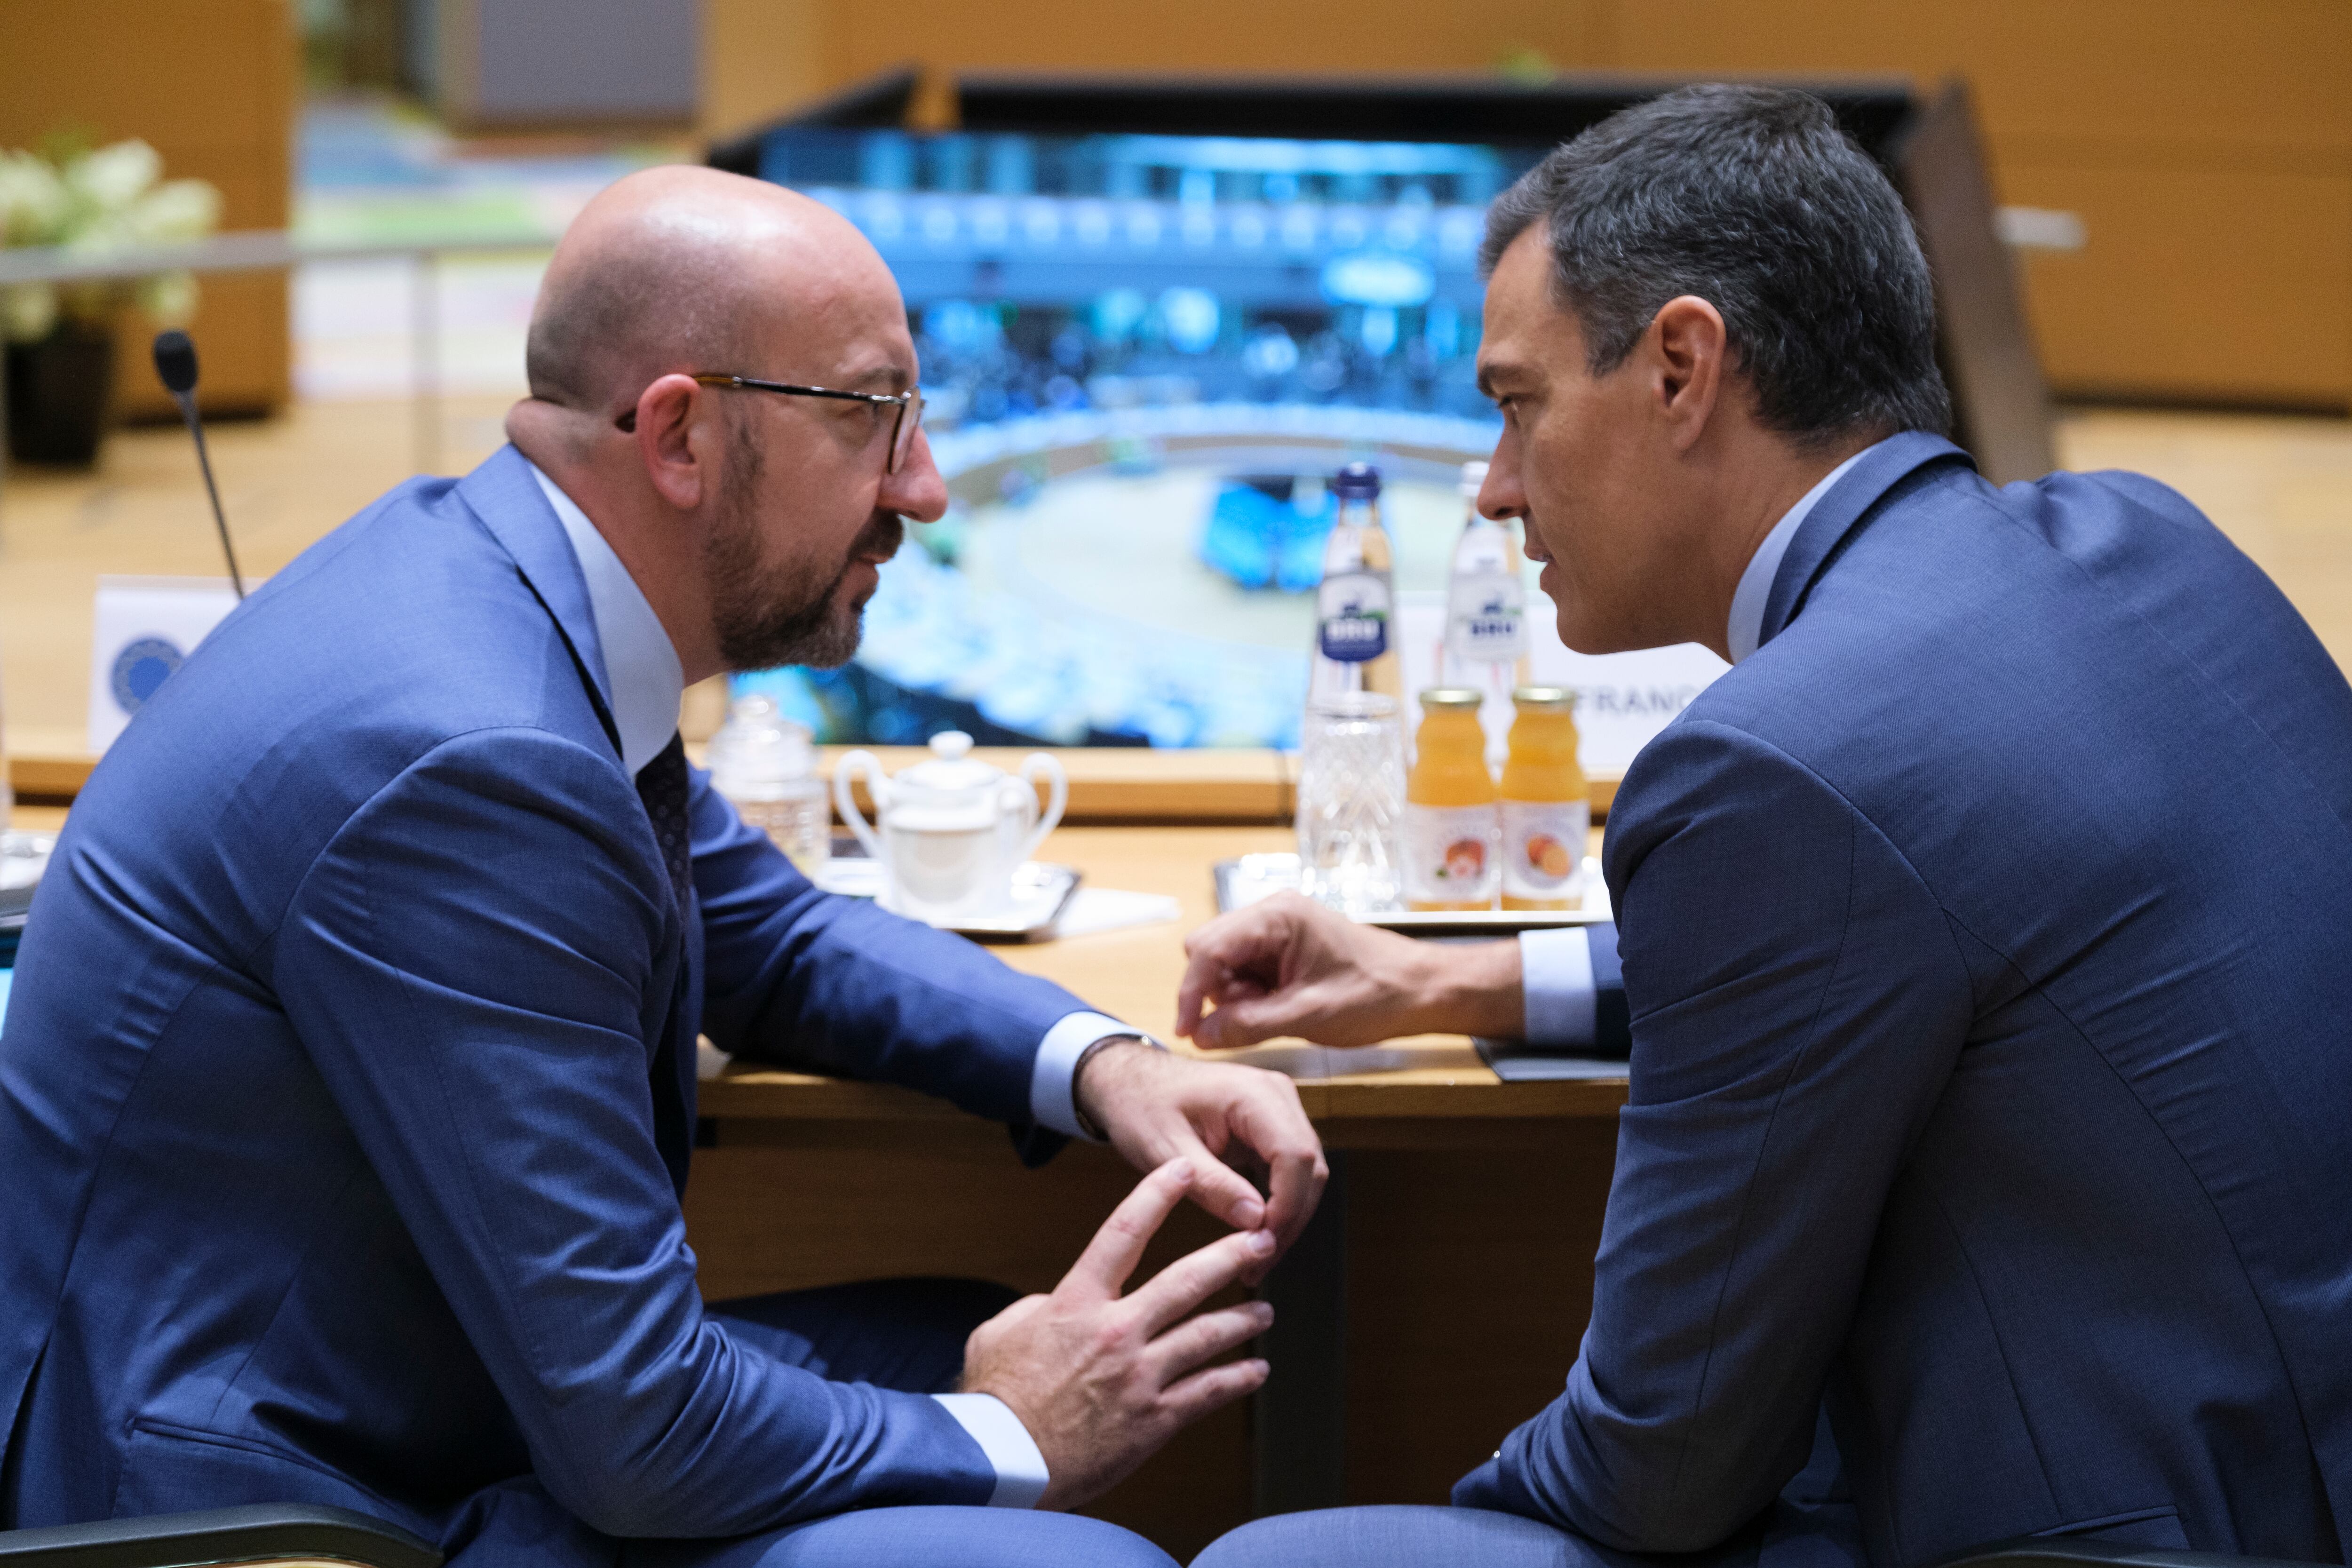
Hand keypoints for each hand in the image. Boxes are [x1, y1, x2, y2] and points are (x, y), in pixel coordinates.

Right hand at [961, 1159, 1275, 1509]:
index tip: (1183, 1171)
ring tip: (1265, 1310)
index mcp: (1076, 1303)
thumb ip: (1036, 1308)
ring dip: (1244, 1320)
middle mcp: (1116, 1332)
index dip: (1156, 1195)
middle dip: (1230, 1256)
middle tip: (1262, 1241)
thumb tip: (1055, 1302)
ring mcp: (1140, 1376)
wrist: (1004, 1463)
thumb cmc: (996, 1399)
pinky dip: (1238, 1379)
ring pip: (1208, 1336)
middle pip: (1186, 1281)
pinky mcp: (1154, 1421)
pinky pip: (1208, 1393)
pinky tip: (1257, 1371)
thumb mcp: (1000, 1333)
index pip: (1123, 1232)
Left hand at [1074, 1040, 1325, 1280]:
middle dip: (1288, 1220)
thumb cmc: (1141, 1106)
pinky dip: (1277, 1203)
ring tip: (1255, 1260)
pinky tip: (1255, 1234)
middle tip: (1257, 1266)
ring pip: (1305, 1173)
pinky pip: (1289, 1170)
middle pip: (1308, 1167)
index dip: (1287, 1206)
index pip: (1295, 1156)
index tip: (1261, 1245)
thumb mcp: (1165, 1150)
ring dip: (1286, 1217)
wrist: (1131, 1080)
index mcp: (1253, 1094)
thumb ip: (1212, 1185)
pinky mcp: (1271, 1125)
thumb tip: (1256, 1221)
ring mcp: (1278, 1108)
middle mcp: (1277, 1096)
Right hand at [1174, 891, 1522, 1049]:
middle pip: (1209, 951)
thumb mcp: (1310, 1015)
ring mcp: (1277, 929)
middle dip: (1214, 993)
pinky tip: (1276, 1010)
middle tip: (1239, 1025)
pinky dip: (1248, 995)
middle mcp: (1272, 913)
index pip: (1209, 949)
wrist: (1421, 989)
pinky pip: (1244, 970)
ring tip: (1272, 1016)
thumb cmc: (1378, 993)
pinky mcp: (1283, 947)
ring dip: (1233, 996)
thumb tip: (1201, 1035)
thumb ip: (1250, 1024)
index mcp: (1278, 917)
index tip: (1187, 1030)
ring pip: (1223, 963)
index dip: (1191, 992)